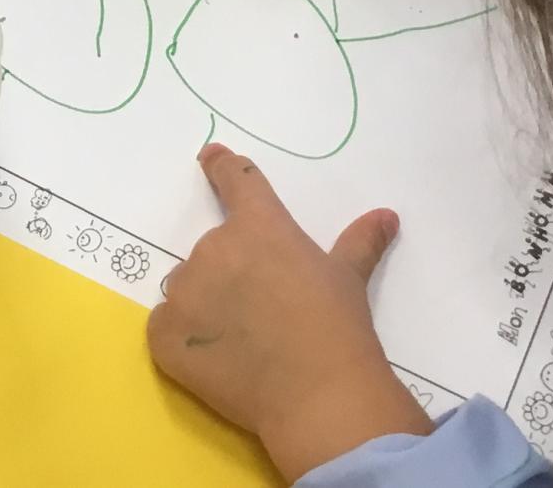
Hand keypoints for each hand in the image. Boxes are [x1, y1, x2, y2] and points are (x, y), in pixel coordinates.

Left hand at [148, 143, 431, 479]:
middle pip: (212, 251)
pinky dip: (183, 340)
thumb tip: (387, 215)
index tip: (210, 156)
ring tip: (244, 342)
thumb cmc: (337, 328)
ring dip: (205, 305)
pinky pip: (165, 328)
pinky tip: (217, 361)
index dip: (222, 166)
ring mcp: (185, 292)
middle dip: (231, 273)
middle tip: (264, 310)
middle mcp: (213, 249)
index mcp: (258, 226)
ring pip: (187, 289)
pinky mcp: (165, 336)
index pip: (236, 181)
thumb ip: (360, 242)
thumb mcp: (348, 279)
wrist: (318, 396)